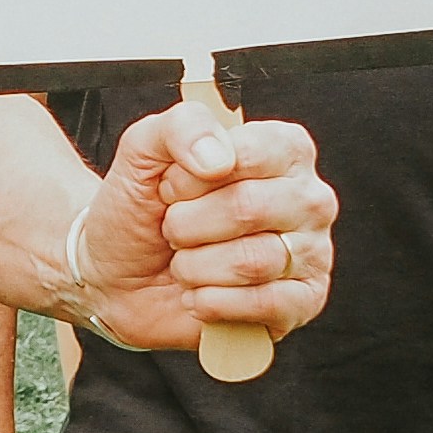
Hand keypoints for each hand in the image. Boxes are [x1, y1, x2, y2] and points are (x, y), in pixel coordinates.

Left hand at [64, 100, 334, 352]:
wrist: (119, 276)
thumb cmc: (144, 208)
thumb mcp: (145, 150)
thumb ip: (182, 126)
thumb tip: (218, 158)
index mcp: (284, 150)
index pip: (252, 153)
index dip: (194, 176)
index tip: (170, 187)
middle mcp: (308, 197)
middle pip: (249, 208)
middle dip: (188, 225)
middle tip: (174, 229)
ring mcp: (312, 252)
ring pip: (252, 262)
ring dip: (195, 267)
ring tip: (185, 263)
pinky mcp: (303, 302)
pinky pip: (265, 305)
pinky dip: (214, 302)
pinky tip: (198, 295)